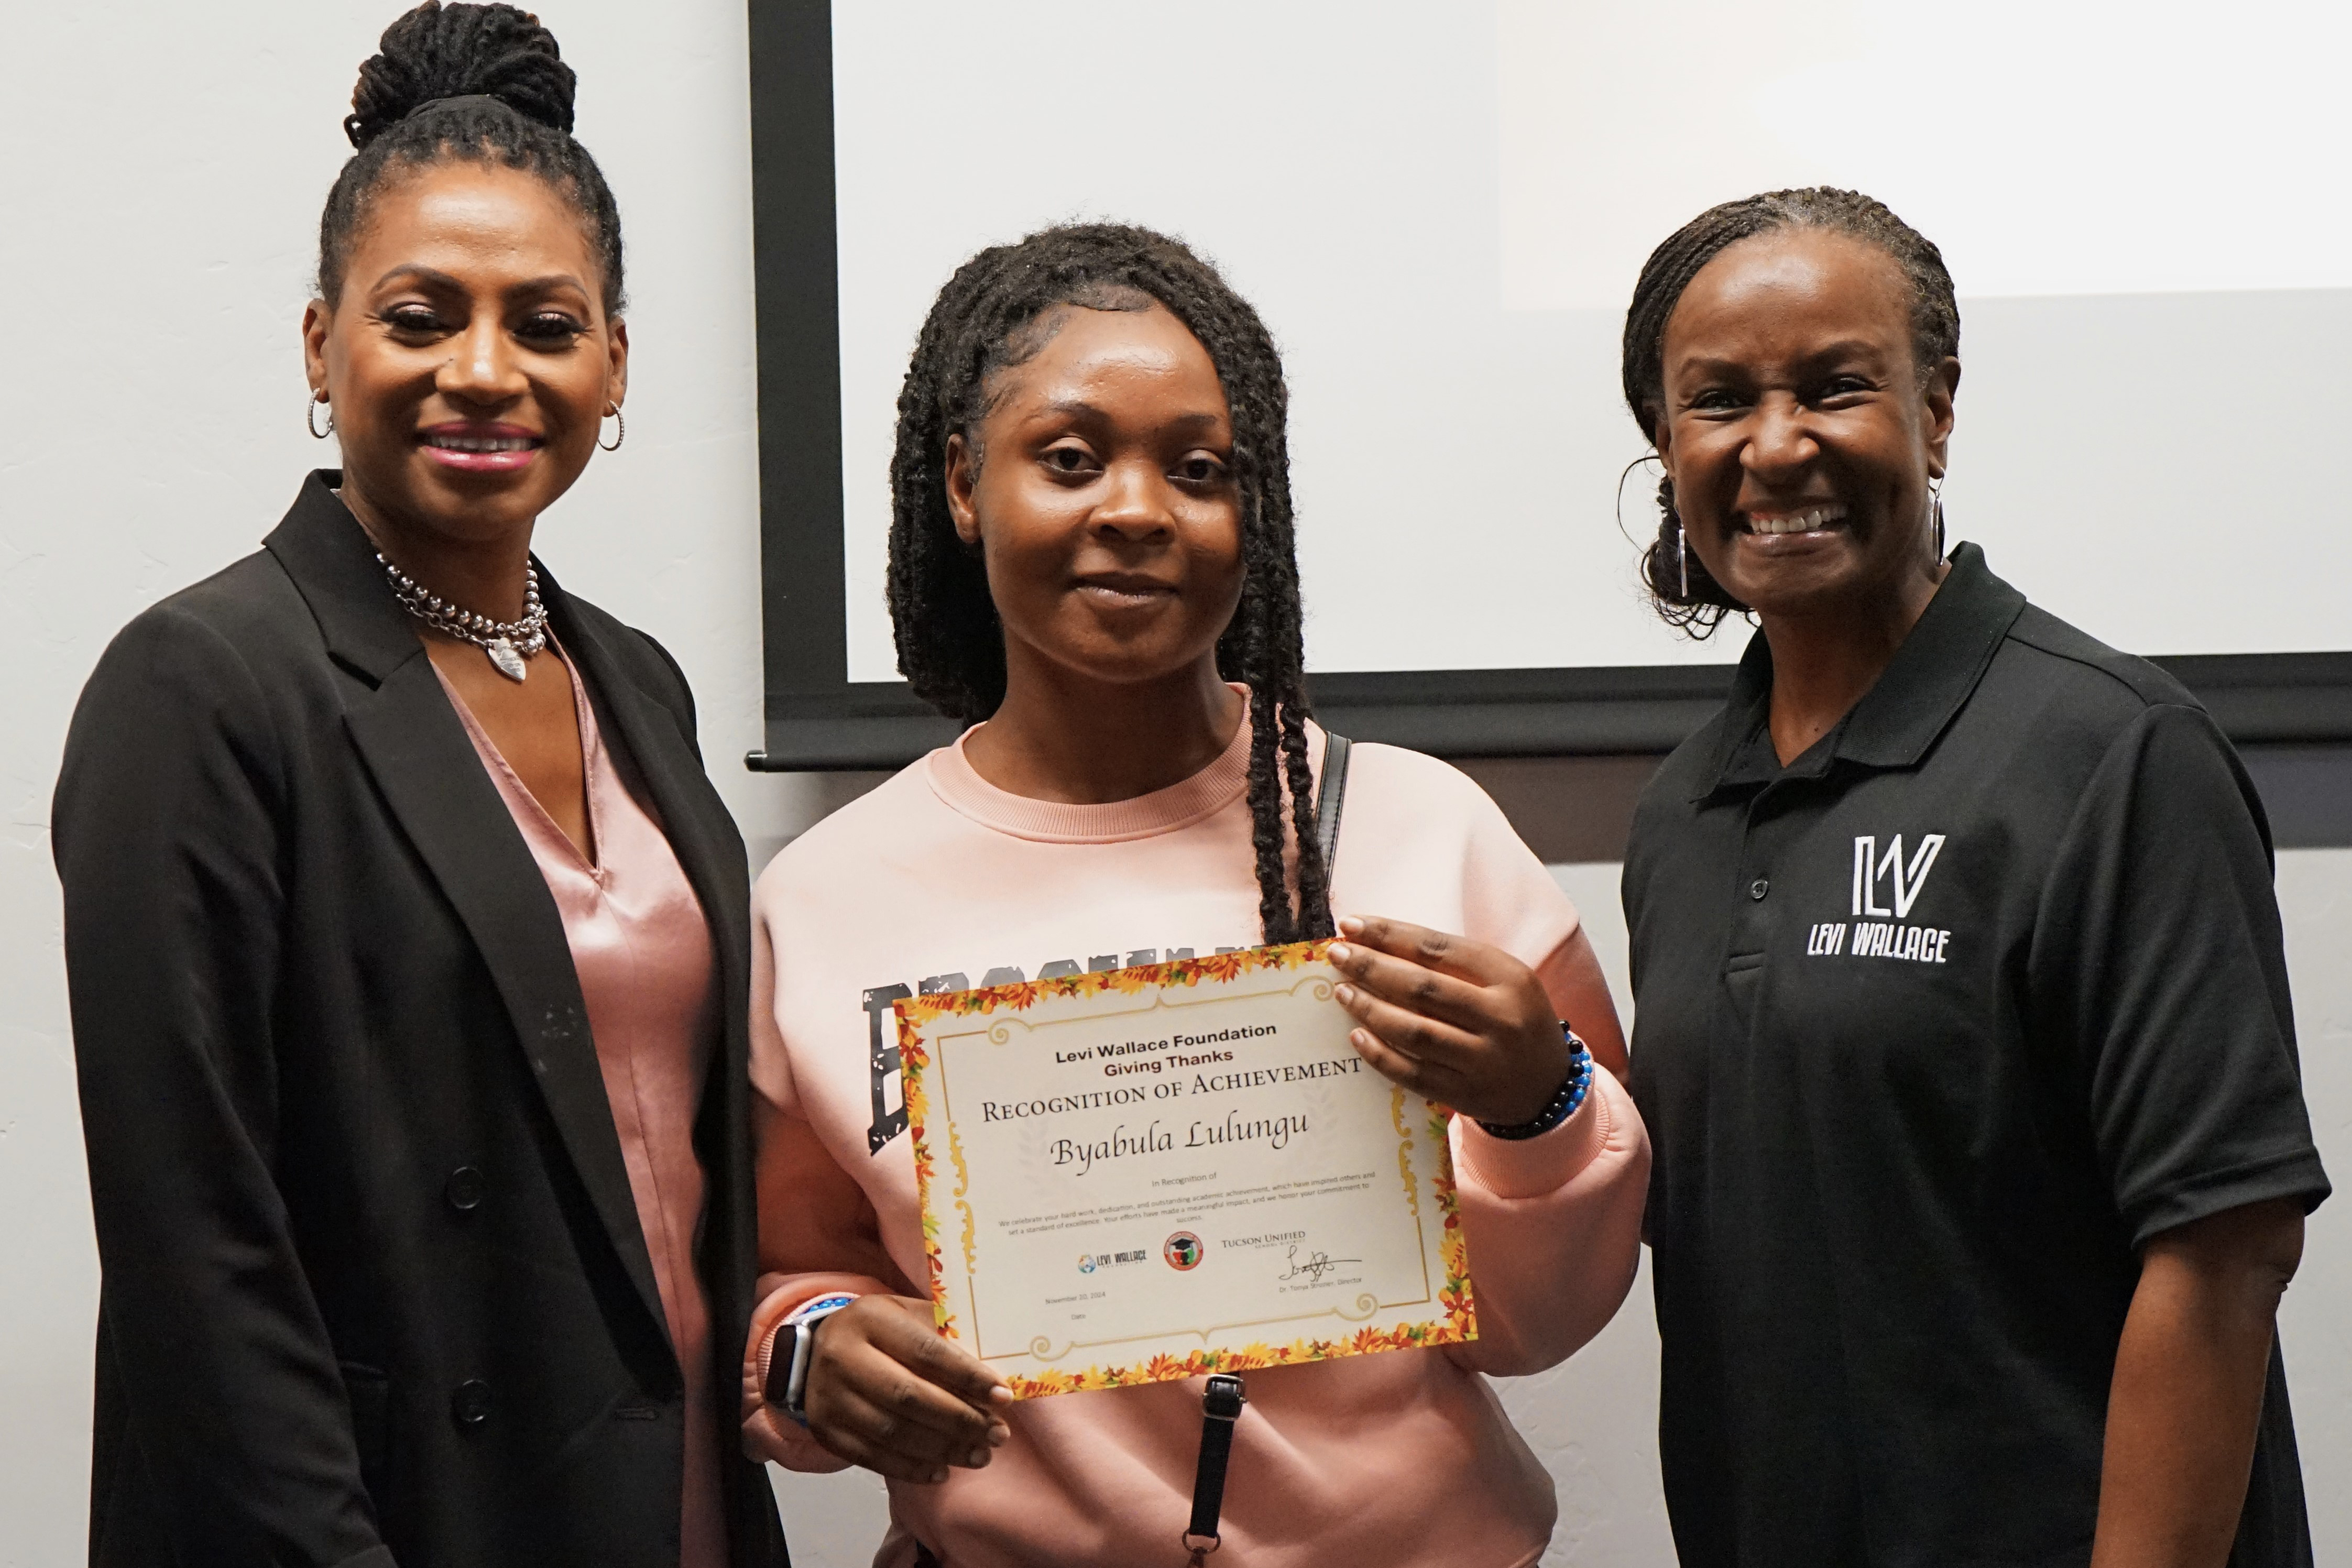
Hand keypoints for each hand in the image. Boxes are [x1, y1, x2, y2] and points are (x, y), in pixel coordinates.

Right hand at [799, 1295, 1011, 1483]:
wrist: (816, 1353)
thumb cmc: (879, 1333)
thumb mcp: (908, 1317)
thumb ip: (946, 1337)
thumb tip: (994, 1376)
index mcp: (870, 1319)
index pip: (926, 1351)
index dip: (968, 1376)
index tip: (1003, 1397)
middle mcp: (843, 1356)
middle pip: (909, 1395)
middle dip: (960, 1419)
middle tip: (997, 1434)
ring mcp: (830, 1397)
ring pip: (892, 1431)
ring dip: (943, 1448)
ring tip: (980, 1454)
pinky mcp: (826, 1431)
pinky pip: (873, 1457)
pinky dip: (912, 1468)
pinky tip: (942, 1470)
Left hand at [1326, 915, 1571, 1126]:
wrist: (1548, 1086)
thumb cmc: (1514, 1019)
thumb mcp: (1502, 980)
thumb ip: (1453, 963)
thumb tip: (1381, 943)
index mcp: (1510, 977)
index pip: (1438, 948)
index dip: (1390, 934)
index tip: (1351, 924)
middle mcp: (1500, 1017)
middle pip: (1422, 988)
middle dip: (1372, 967)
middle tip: (1338, 955)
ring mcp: (1485, 1060)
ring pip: (1414, 1031)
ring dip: (1370, 1008)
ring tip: (1342, 991)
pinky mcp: (1467, 1095)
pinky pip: (1413, 1073)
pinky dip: (1380, 1053)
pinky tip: (1357, 1034)